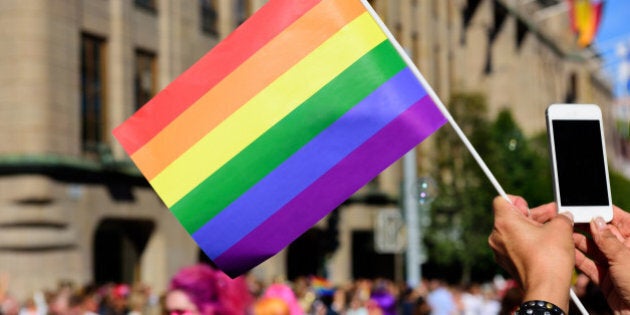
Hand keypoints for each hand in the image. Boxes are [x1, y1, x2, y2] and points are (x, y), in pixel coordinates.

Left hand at [488, 195, 574, 312]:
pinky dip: (529, 243)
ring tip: (554, 231)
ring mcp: (500, 251)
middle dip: (534, 216)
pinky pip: (516, 246)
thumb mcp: (561, 227)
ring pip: (515, 232)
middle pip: (512, 217)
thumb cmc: (550, 257)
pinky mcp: (507, 263)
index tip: (533, 208)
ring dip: (533, 229)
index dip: (519, 201)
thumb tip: (564, 216)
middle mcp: (497, 236)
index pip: (502, 200)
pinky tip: (547, 246)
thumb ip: (560, 216)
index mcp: (504, 222)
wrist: (546, 288)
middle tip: (554, 216)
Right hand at [574, 206, 629, 312]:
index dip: (603, 212)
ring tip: (564, 234)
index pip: (620, 220)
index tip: (586, 206)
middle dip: (586, 226)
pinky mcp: (606, 278)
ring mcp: (615, 264)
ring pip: (593, 248)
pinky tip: (567, 252)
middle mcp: (625, 250)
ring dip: (579, 242)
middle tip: (568, 219)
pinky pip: (589, 265)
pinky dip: (577, 259)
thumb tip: (596, 220)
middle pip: (603, 233)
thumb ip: (608, 240)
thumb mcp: (624, 259)